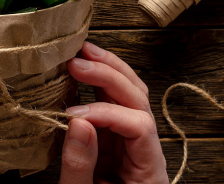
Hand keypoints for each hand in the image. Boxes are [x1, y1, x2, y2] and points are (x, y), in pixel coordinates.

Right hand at [59, 42, 167, 183]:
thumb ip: (80, 166)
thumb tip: (77, 121)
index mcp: (149, 171)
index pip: (138, 125)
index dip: (107, 113)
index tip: (74, 115)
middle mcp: (147, 151)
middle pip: (139, 100)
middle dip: (109, 75)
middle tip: (77, 61)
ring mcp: (132, 143)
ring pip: (132, 95)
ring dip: (108, 69)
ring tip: (82, 52)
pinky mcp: (114, 141)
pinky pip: (113, 105)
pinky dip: (97, 85)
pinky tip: (79, 73)